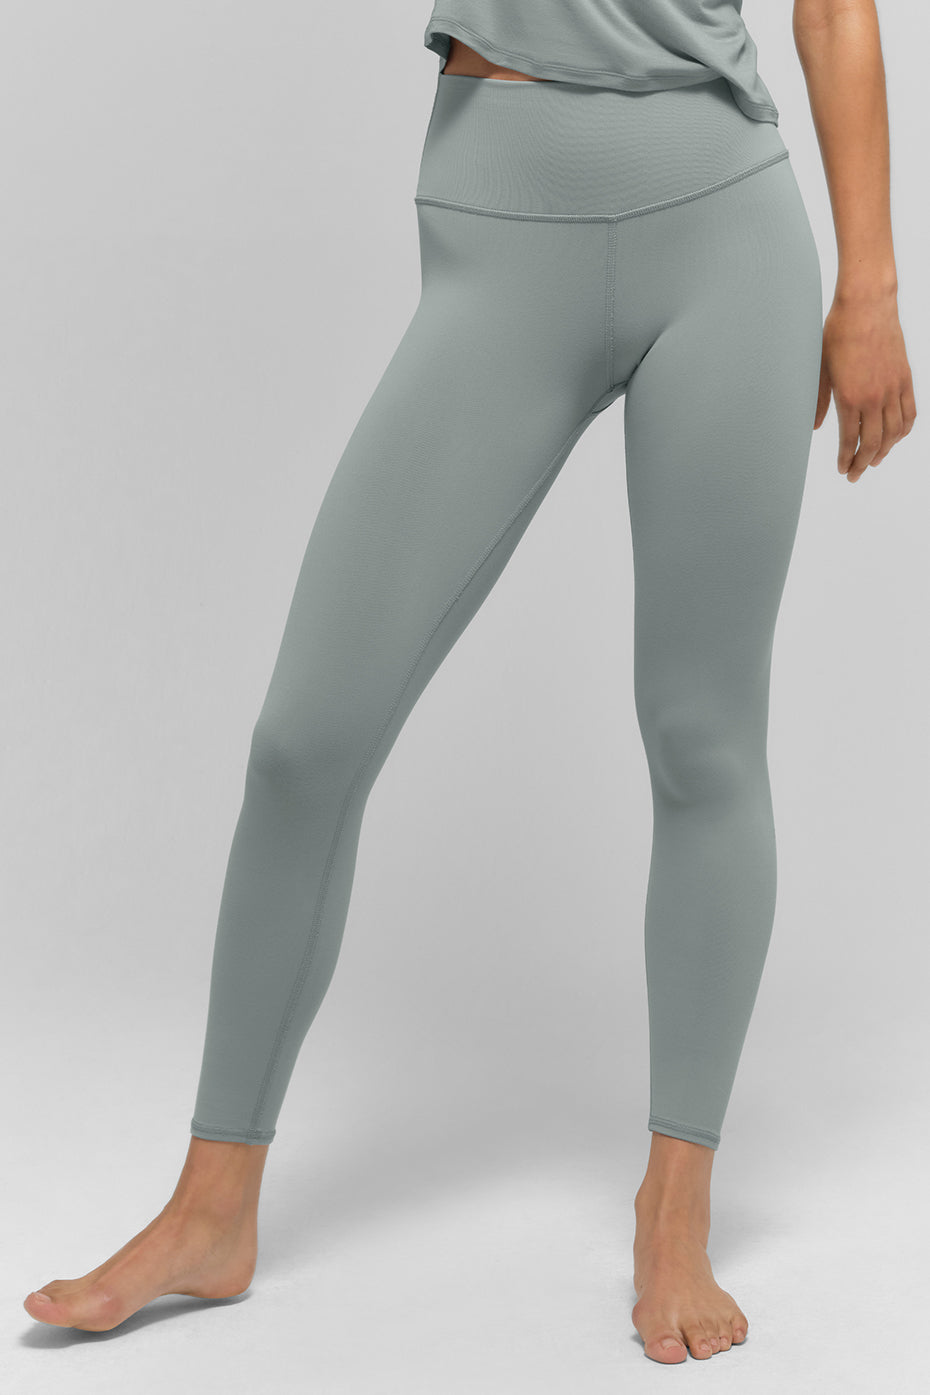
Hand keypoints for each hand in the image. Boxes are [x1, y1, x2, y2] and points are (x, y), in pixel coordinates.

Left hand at [813, 286, 916, 481]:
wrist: (866, 305)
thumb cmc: (838, 332)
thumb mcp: (820, 369)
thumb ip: (820, 401)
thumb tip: (816, 426)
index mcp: (849, 397)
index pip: (849, 440)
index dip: (846, 459)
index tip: (842, 469)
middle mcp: (874, 397)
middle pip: (873, 443)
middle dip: (863, 463)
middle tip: (855, 474)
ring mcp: (893, 389)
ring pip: (893, 433)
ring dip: (884, 451)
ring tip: (874, 461)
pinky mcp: (905, 378)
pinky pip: (909, 413)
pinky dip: (903, 431)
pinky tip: (895, 438)